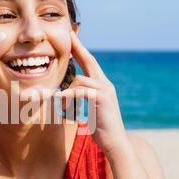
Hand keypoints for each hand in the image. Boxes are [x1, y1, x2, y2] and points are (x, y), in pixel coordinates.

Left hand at [57, 31, 126, 154]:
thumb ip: (84, 98)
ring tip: (64, 109)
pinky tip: (63, 105)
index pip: (90, 64)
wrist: (115, 142)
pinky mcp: (102, 99)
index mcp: (103, 86)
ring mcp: (106, 90)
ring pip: (79, 80)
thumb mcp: (92, 109)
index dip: (81, 50)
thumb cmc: (102, 129)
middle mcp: (106, 84)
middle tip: (68, 35)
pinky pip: (80, 91)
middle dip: (78, 48)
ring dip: (67, 94)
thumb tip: (71, 94)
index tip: (72, 38)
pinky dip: (68, 97)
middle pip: (90, 61)